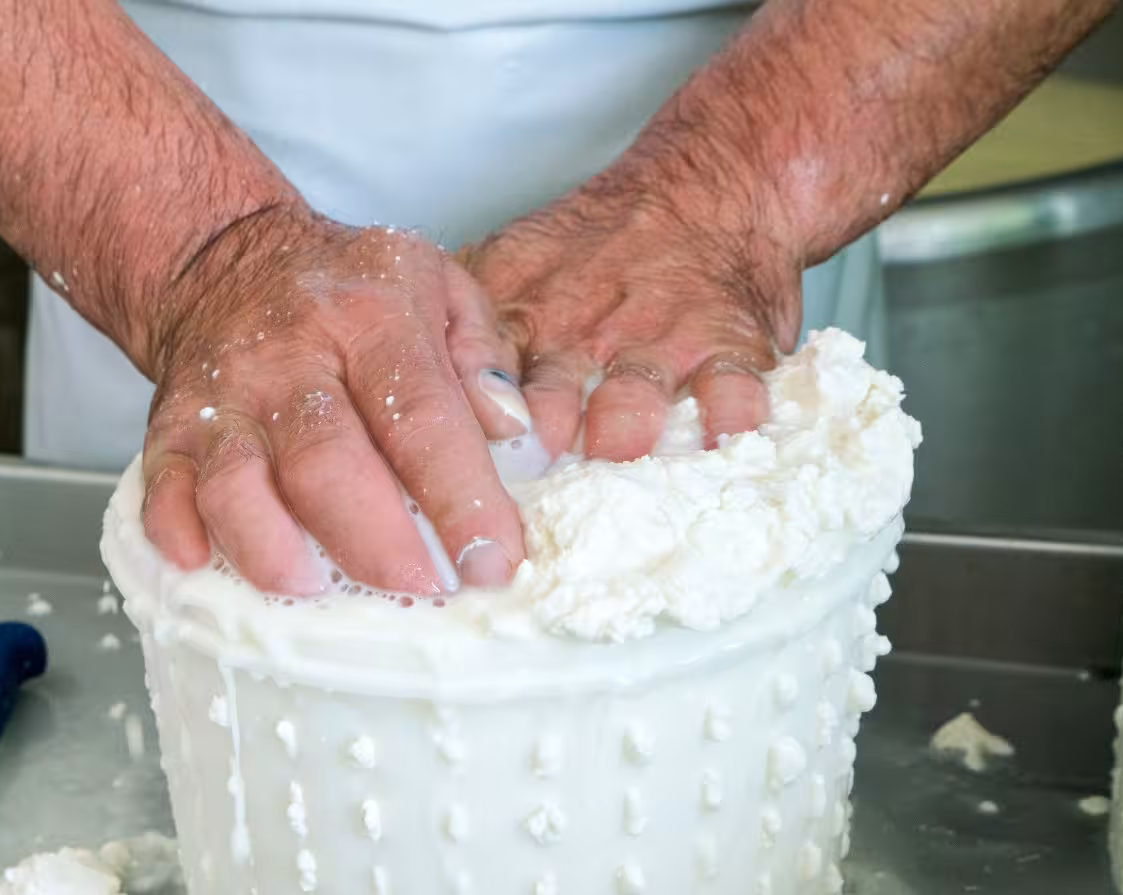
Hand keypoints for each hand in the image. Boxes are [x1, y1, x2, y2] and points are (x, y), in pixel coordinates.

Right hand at [135, 205, 526, 595]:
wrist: (227, 261)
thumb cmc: (351, 292)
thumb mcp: (438, 287)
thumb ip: (484, 356)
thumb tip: (515, 433)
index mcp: (371, 318)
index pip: (422, 417)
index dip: (461, 497)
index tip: (494, 561)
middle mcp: (291, 357)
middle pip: (326, 459)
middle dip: (375, 538)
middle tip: (420, 591)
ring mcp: (223, 396)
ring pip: (236, 481)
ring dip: (269, 546)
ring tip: (312, 591)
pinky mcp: (170, 428)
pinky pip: (163, 485)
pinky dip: (176, 530)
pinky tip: (202, 564)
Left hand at [460, 170, 804, 460]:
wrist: (706, 186)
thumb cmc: (595, 248)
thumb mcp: (509, 261)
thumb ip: (454, 320)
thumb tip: (390, 387)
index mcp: (519, 318)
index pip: (473, 373)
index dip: (460, 424)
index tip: (446, 466)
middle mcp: (582, 335)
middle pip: (548, 400)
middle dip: (533, 441)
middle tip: (522, 481)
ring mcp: (655, 343)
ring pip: (632, 397)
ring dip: (619, 431)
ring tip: (611, 457)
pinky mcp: (728, 349)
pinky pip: (732, 389)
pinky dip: (728, 422)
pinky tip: (718, 448)